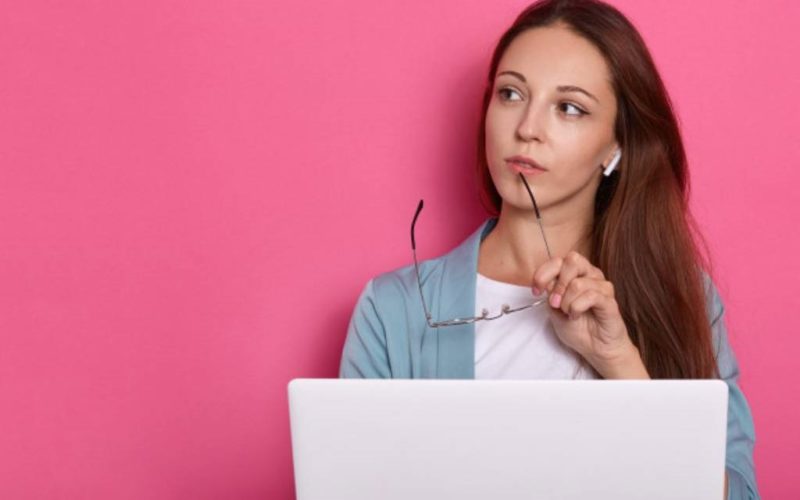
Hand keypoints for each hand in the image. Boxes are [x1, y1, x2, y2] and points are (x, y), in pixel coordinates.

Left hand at [532, 251, 647, 378]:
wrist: (595, 348)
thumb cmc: (577, 327)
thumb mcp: (554, 309)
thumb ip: (550, 292)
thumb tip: (547, 282)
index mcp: (576, 274)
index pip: (558, 261)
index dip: (543, 273)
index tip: (536, 291)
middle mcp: (590, 275)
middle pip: (572, 260)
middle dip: (558, 284)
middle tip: (555, 303)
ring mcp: (602, 287)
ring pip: (578, 283)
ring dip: (566, 302)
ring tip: (568, 313)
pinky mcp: (610, 301)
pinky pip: (591, 296)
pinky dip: (577, 308)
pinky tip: (575, 316)